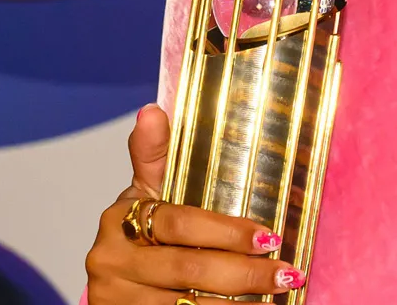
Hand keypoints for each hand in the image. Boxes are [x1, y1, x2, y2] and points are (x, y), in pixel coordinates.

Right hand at [84, 104, 305, 302]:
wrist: (116, 287)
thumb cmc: (143, 234)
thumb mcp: (147, 194)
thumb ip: (154, 156)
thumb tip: (152, 110)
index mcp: (119, 219)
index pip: (180, 223)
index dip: (228, 232)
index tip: (269, 236)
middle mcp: (109, 260)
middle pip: (189, 267)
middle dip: (245, 273)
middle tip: (287, 272)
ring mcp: (113, 298)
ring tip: (277, 297)